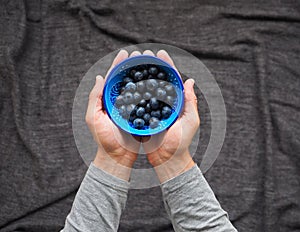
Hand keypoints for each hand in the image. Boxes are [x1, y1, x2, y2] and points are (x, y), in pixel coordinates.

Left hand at [85, 50, 140, 179]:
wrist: (117, 158)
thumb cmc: (104, 140)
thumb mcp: (94, 119)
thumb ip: (95, 98)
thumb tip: (99, 78)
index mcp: (107, 101)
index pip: (112, 78)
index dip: (118, 65)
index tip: (125, 53)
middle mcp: (118, 102)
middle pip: (126, 80)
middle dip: (132, 66)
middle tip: (140, 55)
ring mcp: (129, 109)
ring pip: (136, 88)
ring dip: (142, 75)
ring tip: (148, 64)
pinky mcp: (139, 116)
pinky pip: (144, 101)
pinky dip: (149, 91)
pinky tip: (156, 83)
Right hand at [141, 50, 199, 182]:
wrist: (168, 161)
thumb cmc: (181, 143)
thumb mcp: (190, 122)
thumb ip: (191, 103)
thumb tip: (190, 81)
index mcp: (176, 103)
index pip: (172, 79)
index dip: (166, 65)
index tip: (160, 53)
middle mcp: (164, 104)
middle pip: (157, 80)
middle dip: (150, 66)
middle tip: (143, 55)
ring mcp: (153, 111)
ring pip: (145, 90)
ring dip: (140, 76)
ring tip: (133, 64)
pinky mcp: (143, 118)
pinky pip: (137, 103)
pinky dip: (132, 93)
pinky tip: (126, 84)